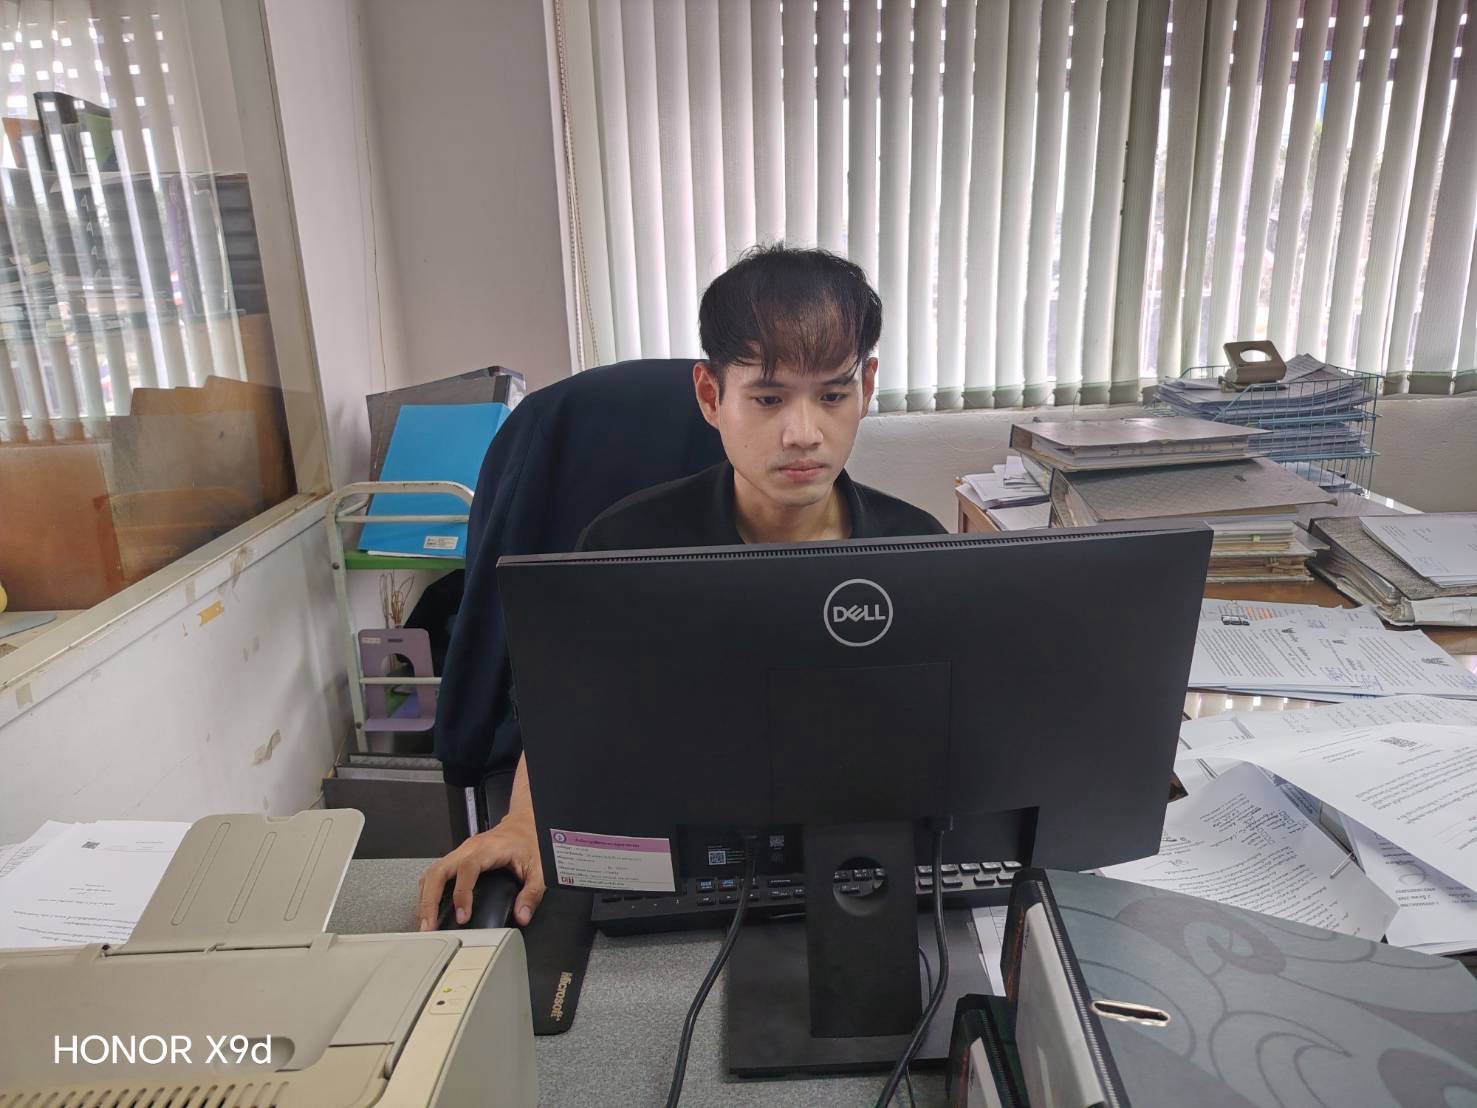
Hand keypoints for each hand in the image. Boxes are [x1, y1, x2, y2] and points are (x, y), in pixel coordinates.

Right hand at [416, 814, 544, 929]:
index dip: (461, 893)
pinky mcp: (457, 858)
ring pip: (432, 872)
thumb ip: (532, 893)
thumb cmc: (530, 842)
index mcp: (488, 848)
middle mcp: (469, 848)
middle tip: (428, 927)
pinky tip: (429, 910)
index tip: (462, 916)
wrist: (525, 824)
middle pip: (438, 870)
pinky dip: (429, 892)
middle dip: (429, 900)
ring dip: (425, 898)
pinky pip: (436, 874)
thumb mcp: (539, 868)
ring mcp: (460, 852)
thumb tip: (521, 915)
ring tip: (425, 924)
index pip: (467, 868)